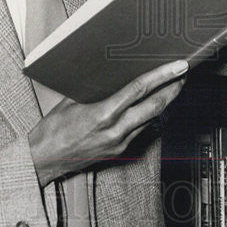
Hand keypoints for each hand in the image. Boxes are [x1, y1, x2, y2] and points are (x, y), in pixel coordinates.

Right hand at [27, 60, 187, 185]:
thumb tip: (113, 70)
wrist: (43, 160)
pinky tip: (155, 105)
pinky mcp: (119, 151)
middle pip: (154, 106)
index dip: (162, 76)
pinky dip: (151, 116)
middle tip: (184, 73)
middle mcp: (114, 130)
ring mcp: (119, 143)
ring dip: (165, 102)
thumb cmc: (53, 129)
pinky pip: (141, 130)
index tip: (178, 66)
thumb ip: (95, 88)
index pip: (139, 90)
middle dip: (173, 88)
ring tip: (175, 85)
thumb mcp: (71, 100)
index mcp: (102, 114)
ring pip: (151, 119)